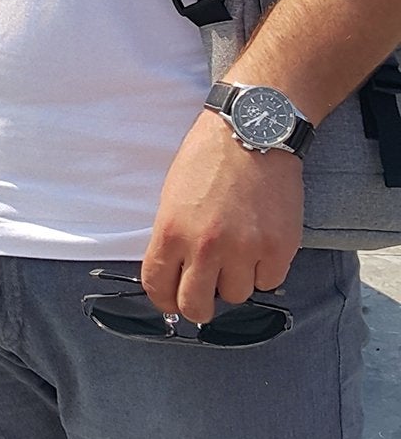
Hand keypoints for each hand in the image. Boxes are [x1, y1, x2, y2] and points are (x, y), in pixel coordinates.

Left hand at [142, 110, 303, 321]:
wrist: (254, 131)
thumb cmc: (209, 157)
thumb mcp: (172, 196)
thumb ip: (172, 237)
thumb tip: (173, 272)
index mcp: (172, 232)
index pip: (158, 288)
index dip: (164, 300)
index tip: (172, 299)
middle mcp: (207, 247)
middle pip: (196, 307)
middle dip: (198, 306)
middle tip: (204, 294)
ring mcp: (246, 250)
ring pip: (237, 296)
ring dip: (235, 281)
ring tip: (237, 253)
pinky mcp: (280, 248)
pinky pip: (269, 281)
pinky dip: (265, 270)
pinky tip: (260, 245)